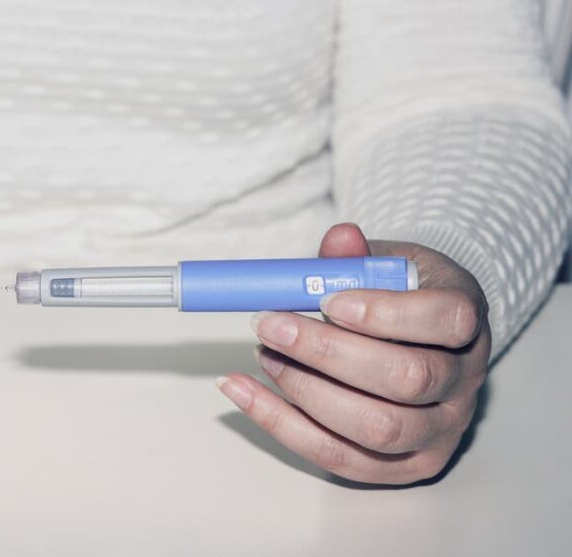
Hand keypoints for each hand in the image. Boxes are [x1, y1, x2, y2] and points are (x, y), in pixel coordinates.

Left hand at [217, 223, 489, 484]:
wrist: (412, 335)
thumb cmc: (394, 293)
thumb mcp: (382, 262)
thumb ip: (358, 255)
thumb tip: (340, 239)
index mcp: (464, 320)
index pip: (447, 321)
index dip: (386, 313)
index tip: (327, 299)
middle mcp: (463, 382)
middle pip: (407, 379)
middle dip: (328, 353)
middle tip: (270, 325)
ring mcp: (440, 431)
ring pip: (377, 429)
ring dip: (306, 392)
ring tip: (264, 354)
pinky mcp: (404, 467)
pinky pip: (340, 458)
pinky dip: (282, 425)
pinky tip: (242, 390)